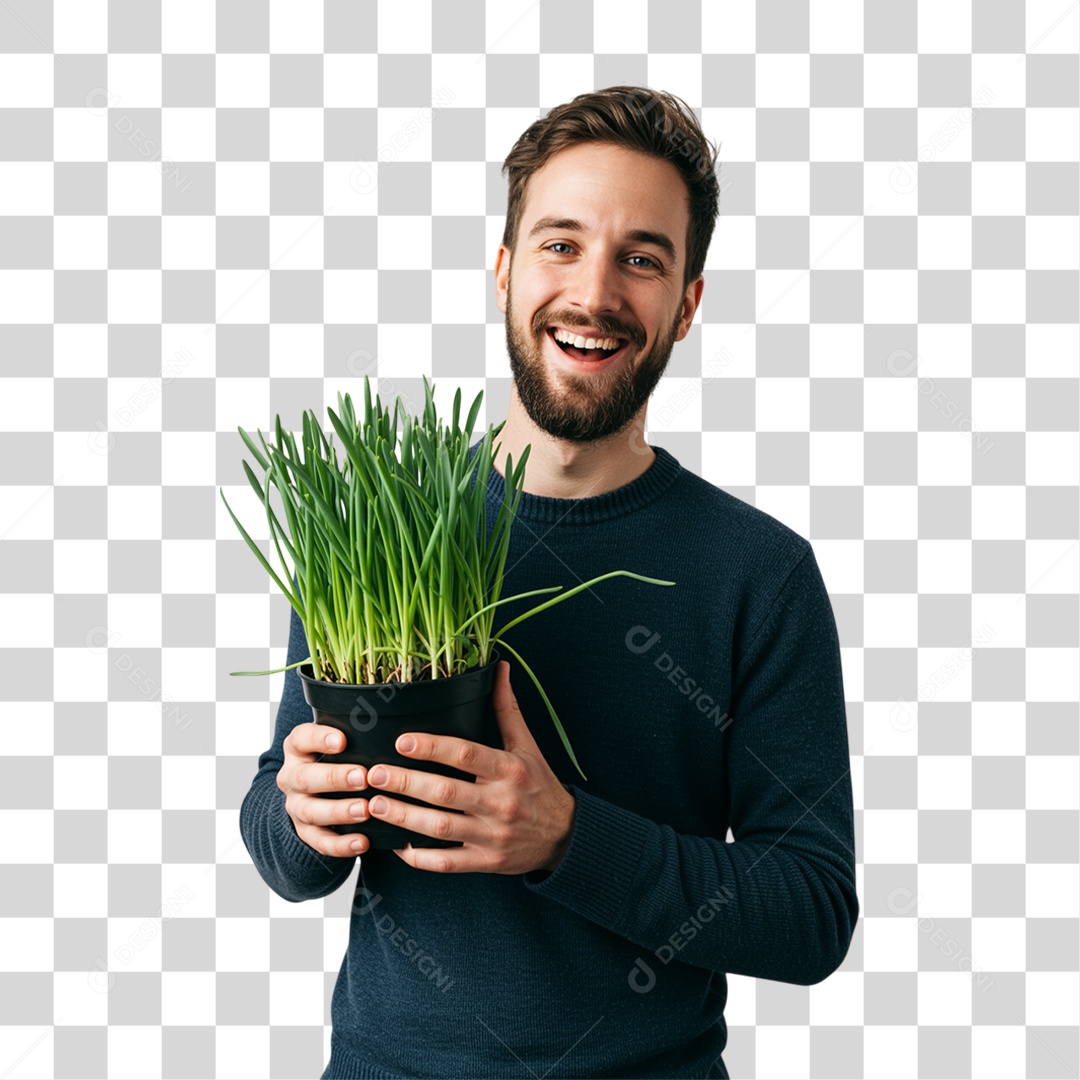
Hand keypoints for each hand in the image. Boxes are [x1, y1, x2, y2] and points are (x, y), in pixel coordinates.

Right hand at [277, 722, 374, 857]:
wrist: (313, 790)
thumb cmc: (339, 757)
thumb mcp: (342, 741)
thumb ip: (358, 734)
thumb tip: (398, 724)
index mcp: (298, 748)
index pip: (301, 738)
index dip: (319, 738)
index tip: (342, 740)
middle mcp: (292, 776)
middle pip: (305, 778)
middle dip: (335, 778)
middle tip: (363, 777)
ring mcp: (296, 805)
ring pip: (310, 811)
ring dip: (339, 811)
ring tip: (365, 810)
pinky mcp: (305, 831)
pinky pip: (319, 841)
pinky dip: (341, 844)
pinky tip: (363, 842)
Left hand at [363, 660, 575, 874]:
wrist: (565, 836)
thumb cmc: (540, 785)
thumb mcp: (528, 746)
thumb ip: (507, 709)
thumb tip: (501, 668)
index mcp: (510, 769)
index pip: (467, 754)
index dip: (433, 747)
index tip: (402, 741)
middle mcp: (501, 802)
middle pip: (446, 792)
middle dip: (406, 782)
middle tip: (375, 774)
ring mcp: (492, 835)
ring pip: (441, 828)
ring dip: (404, 817)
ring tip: (375, 804)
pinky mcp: (486, 862)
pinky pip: (447, 862)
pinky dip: (420, 857)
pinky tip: (397, 845)